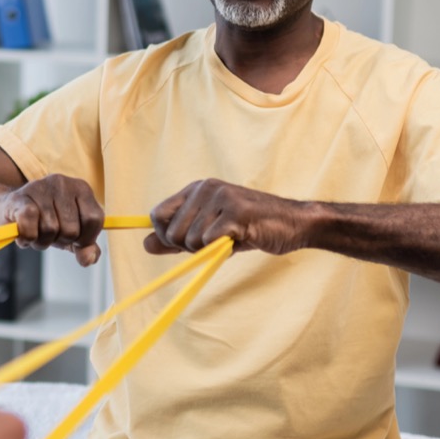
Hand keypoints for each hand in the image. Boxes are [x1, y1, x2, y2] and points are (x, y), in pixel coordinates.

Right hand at [0, 174, 104, 265]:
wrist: (9, 209)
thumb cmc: (45, 220)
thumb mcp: (72, 234)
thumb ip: (87, 247)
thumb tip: (88, 259)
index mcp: (81, 188)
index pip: (94, 220)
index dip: (85, 237)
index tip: (74, 239)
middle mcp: (62, 183)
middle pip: (72, 229)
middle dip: (60, 240)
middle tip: (50, 233)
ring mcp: (40, 187)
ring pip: (50, 230)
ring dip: (42, 241)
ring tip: (36, 232)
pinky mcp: (20, 198)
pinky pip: (30, 228)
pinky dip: (27, 238)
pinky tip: (24, 233)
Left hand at [145, 178, 314, 255]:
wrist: (293, 225)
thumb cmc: (250, 229)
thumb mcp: (209, 235)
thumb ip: (176, 240)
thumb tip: (145, 245)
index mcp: (196, 189)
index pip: (157, 214)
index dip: (165, 236)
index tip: (184, 244)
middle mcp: (205, 188)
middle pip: (171, 232)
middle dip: (188, 248)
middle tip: (214, 243)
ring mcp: (221, 197)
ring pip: (191, 239)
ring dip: (209, 250)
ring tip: (230, 239)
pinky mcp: (237, 211)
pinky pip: (210, 241)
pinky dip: (222, 249)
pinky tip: (240, 238)